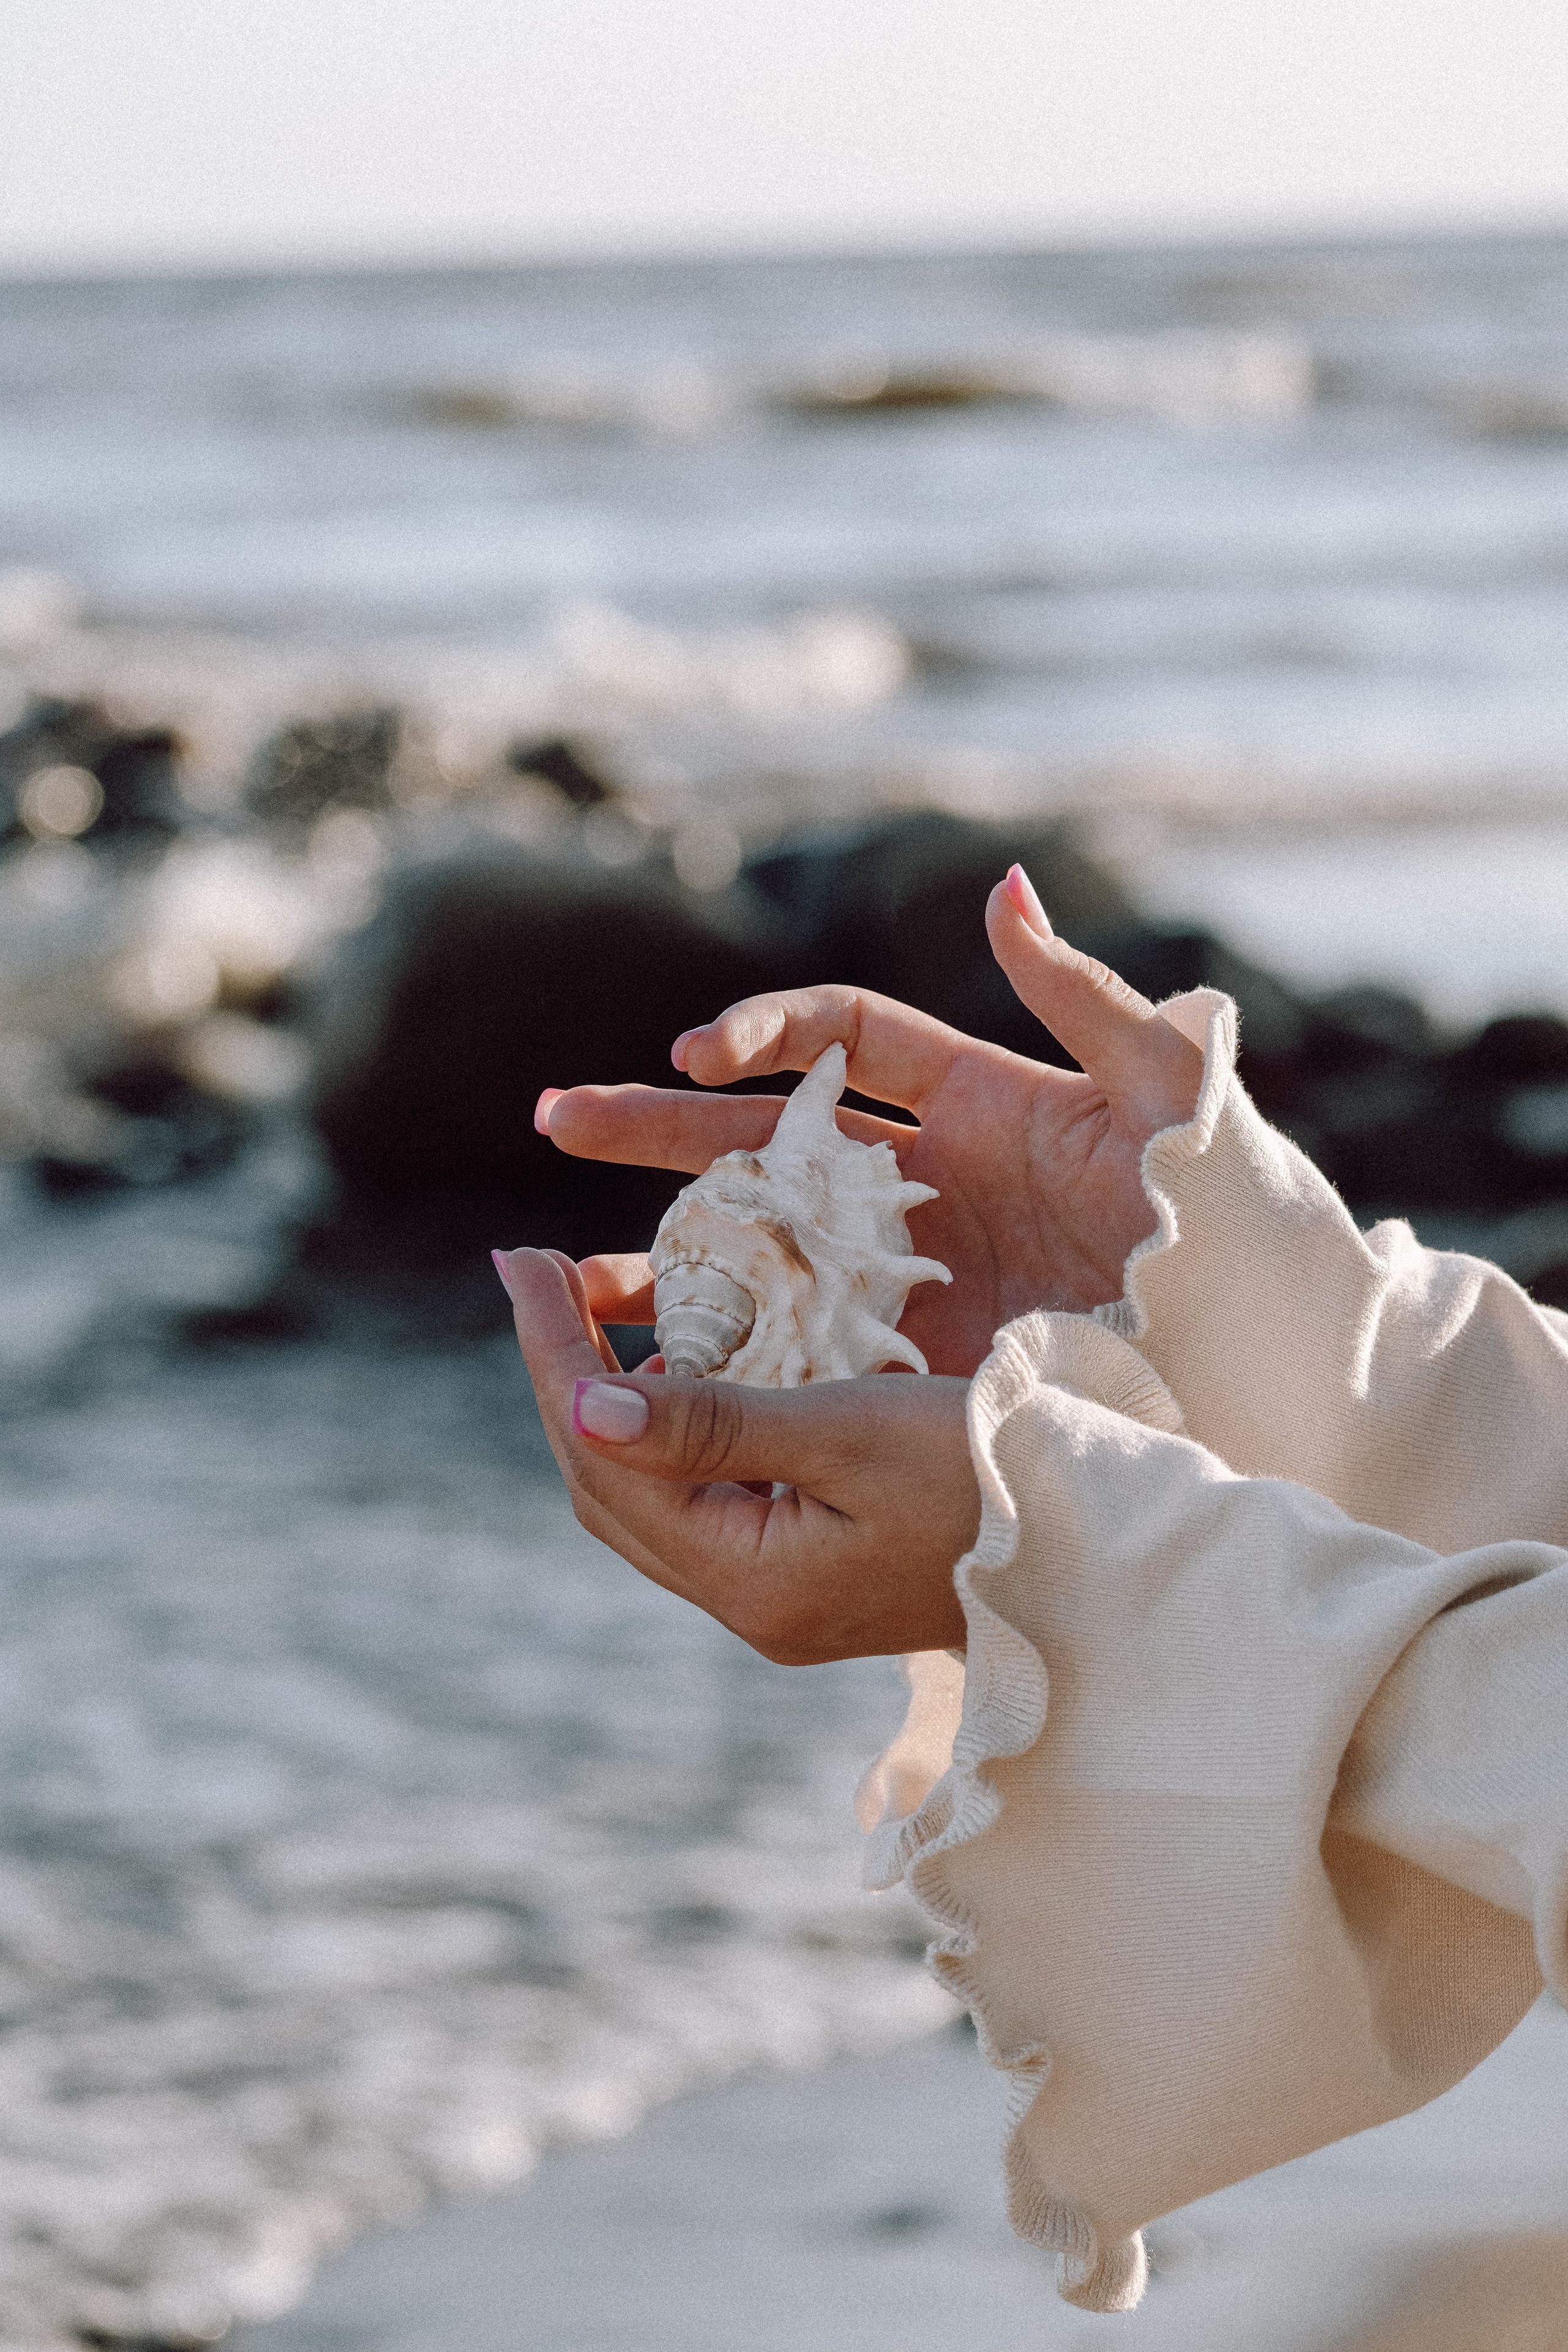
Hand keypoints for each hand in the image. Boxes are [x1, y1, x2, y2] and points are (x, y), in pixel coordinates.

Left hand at [501, 1247, 974, 1662]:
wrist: (1108, 1551)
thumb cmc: (997, 1473)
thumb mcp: (854, 1429)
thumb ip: (715, 1423)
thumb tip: (582, 1403)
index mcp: (750, 1578)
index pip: (603, 1454)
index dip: (551, 1351)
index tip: (519, 1256)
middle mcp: (751, 1601)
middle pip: (609, 1484)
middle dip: (562, 1371)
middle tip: (535, 1269)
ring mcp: (783, 1595)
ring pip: (650, 1494)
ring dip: (611, 1398)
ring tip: (587, 1303)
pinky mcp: (816, 1571)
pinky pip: (704, 1496)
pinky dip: (672, 1424)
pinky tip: (680, 1362)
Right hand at [540, 866, 1204, 1374]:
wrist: (1255, 1357)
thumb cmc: (1221, 1214)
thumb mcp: (1163, 1095)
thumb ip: (1083, 995)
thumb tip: (1005, 890)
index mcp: (976, 1102)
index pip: (843, 1039)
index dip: (766, 1031)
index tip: (700, 1051)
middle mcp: (925, 1183)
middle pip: (765, 1138)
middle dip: (659, 1127)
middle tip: (557, 1123)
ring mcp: (910, 1274)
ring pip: (763, 1250)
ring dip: (666, 1255)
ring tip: (563, 1280)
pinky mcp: (912, 1358)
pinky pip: (800, 1346)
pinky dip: (728, 1350)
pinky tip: (647, 1368)